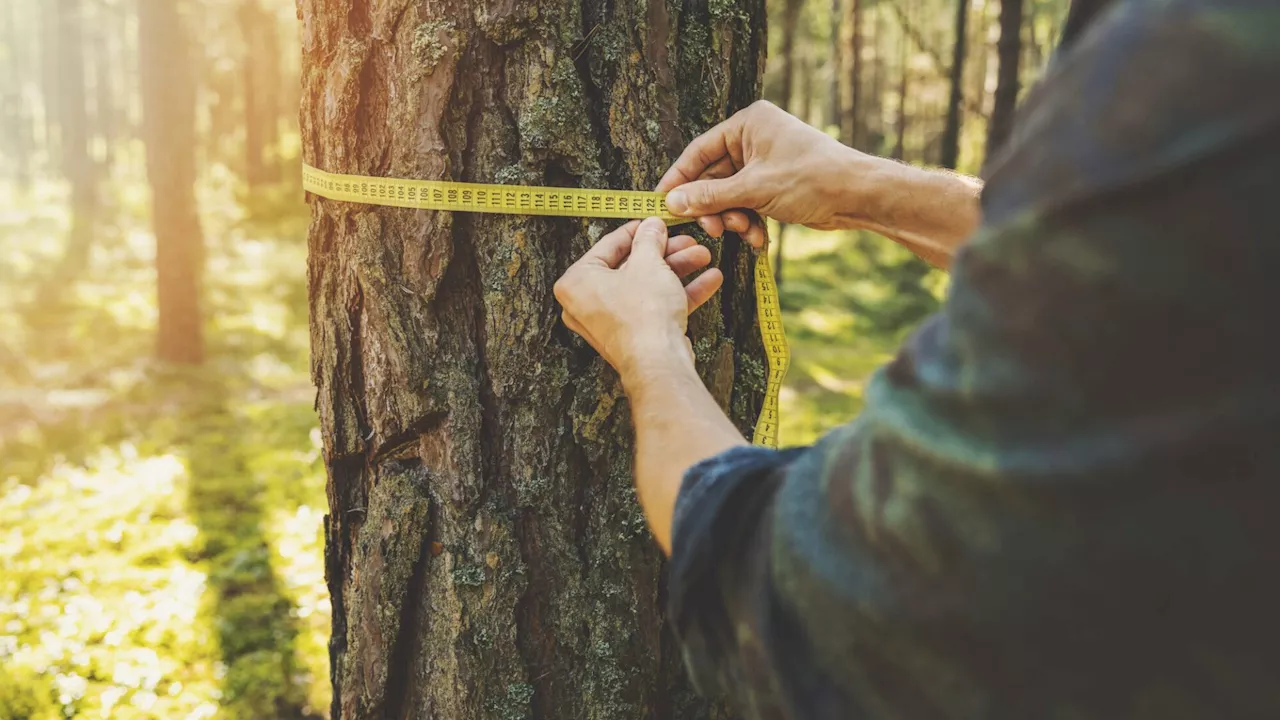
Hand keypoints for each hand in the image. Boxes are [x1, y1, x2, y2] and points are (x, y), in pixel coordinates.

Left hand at [555, 217, 723, 381]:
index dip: (638, 231)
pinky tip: (708, 280)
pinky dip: (680, 294)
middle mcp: (588, 304)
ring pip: (648, 286)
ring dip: (679, 271)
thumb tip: (651, 227)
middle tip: (686, 241)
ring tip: (702, 257)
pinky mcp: (634, 336)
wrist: (658, 362)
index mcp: (577, 282)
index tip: (654, 223)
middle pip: (633, 267)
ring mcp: (612, 322)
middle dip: (667, 253)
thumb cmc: (642, 316)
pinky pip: (656, 307)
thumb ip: (649, 240)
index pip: (609, 245)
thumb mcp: (648, 263)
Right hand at [657, 100, 885, 246]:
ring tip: (744, 231)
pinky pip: (747, 205)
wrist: (858, 196)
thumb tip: (672, 203)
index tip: (662, 203)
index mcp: (748, 124)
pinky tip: (759, 238)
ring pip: (729, 196)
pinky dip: (749, 222)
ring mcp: (764, 164)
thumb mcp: (754, 189)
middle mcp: (754, 140)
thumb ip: (710, 197)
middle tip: (711, 229)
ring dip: (732, 218)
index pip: (699, 151)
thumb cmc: (811, 178)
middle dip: (713, 207)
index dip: (679, 179)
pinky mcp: (773, 186)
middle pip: (712, 177)